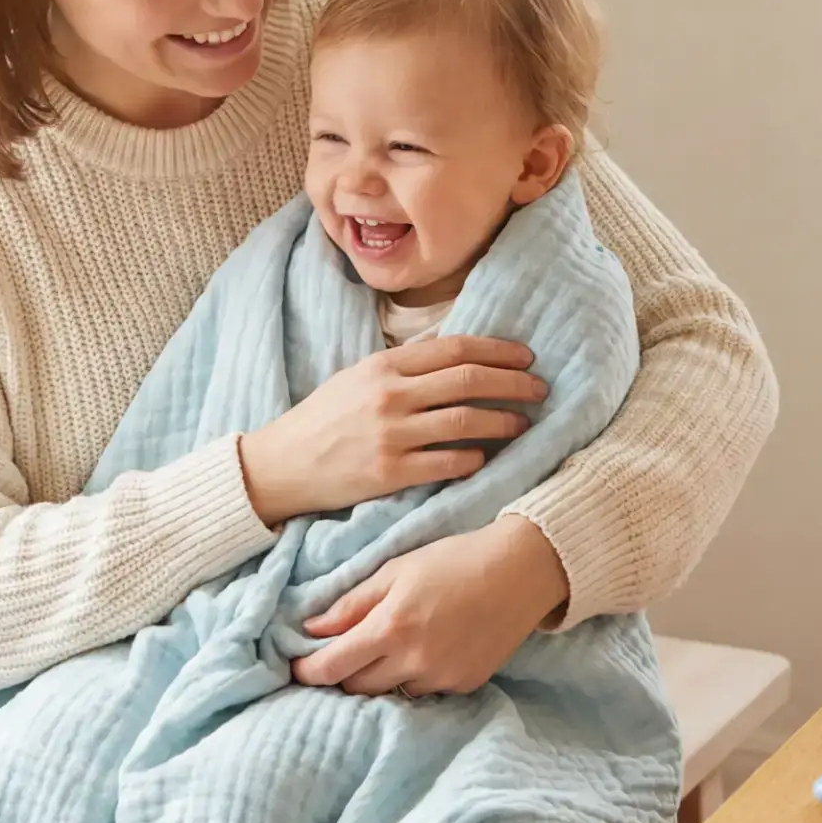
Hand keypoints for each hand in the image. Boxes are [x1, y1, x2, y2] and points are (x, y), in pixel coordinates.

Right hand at [238, 336, 544, 525]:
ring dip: (504, 422)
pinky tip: (487, 458)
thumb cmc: (323, 420)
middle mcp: (391, 395)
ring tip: (522, 425)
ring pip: (467, 422)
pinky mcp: (390, 473)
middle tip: (540, 389)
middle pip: (470, 380)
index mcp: (384, 365)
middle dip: (514, 383)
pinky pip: (449, 463)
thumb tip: (455, 354)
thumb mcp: (357, 378)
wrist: (281, 465)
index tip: (526, 356)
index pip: (456, 348)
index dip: (498, 350)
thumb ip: (402, 367)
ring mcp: (391, 435)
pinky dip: (475, 459)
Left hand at [289, 515, 570, 695]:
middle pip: (358, 688)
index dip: (309, 671)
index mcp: (391, 628)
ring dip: (382, 676)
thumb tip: (312, 629)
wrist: (520, 571)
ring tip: (391, 647)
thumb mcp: (396, 571)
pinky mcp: (466, 684)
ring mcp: (443, 677)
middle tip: (343, 653)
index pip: (333, 667)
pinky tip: (426, 649)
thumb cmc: (454, 560)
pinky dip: (415, 676)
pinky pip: (426, 690)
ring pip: (392, 692)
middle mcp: (415, 661)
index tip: (299, 668)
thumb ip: (352, 603)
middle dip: (344, 673)